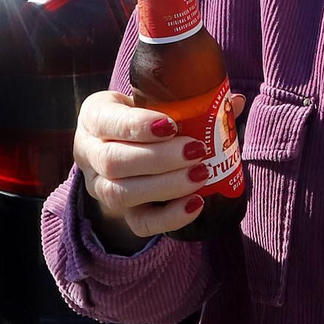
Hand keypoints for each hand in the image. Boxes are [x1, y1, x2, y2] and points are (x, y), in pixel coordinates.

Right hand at [73, 89, 247, 250]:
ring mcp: (101, 187)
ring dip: (166, 186)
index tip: (171, 125)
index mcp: (95, 116)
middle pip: (113, 162)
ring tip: (201, 174)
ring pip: (121, 194)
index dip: (137, 126)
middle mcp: (90, 153)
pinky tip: (196, 203)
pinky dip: (170, 217)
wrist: (127, 146)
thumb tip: (234, 102)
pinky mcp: (122, 213)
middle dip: (158, 158)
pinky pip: (139, 223)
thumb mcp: (156, 101)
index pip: (106, 121)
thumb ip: (192, 100)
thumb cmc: (146, 116)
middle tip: (196, 150)